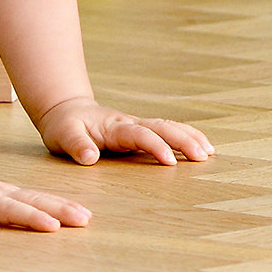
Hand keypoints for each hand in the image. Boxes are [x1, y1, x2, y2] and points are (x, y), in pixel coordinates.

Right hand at [0, 158, 90, 234]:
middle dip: (58, 210)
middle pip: (30, 202)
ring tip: (50, 226)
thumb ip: (11, 207)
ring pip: (6, 207)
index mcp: (3, 194)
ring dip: (29, 216)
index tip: (87, 216)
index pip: (37, 199)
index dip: (61, 206)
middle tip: (83, 220)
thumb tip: (44, 220)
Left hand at [39, 97, 212, 165]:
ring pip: (167, 127)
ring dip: (188, 137)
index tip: (170, 161)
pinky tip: (203, 146)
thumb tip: (90, 158)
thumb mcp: (62, 135)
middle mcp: (129, 123)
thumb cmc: (64, 126)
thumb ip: (76, 145)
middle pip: (160, 127)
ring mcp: (136, 126)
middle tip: (203, 155)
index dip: (154, 146)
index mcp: (113, 126)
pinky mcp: (140, 131)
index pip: (138, 134)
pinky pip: (166, 131)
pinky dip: (186, 136)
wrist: (65, 111)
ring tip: (210, 152)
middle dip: (182, 140)